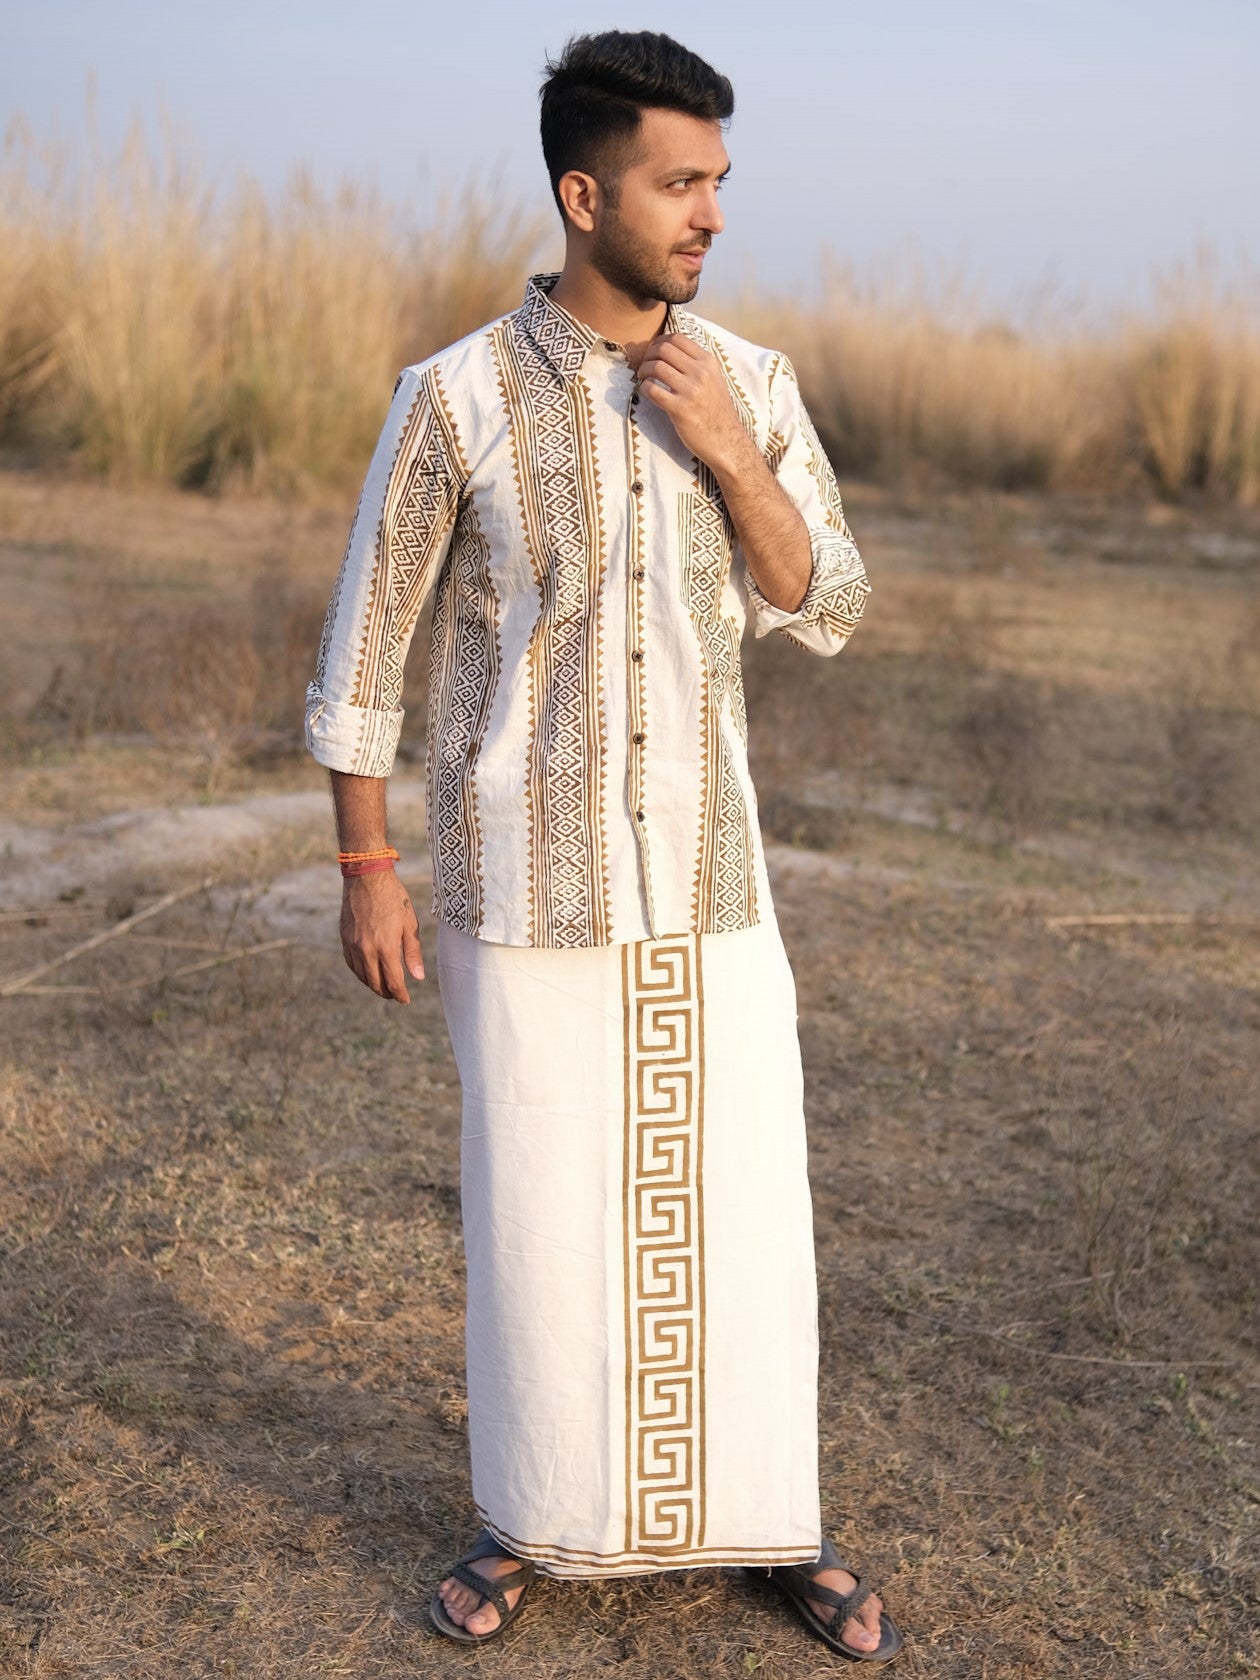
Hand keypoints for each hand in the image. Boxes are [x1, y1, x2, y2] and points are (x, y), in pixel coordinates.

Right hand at [339, 870, 424, 1002]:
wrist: (366, 877)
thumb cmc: (393, 897)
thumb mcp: (409, 923)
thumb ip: (412, 953)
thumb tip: (418, 977)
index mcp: (386, 946)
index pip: (393, 981)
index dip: (400, 994)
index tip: (405, 1000)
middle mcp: (366, 949)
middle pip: (375, 983)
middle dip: (386, 993)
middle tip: (395, 995)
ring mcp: (353, 945)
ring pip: (361, 976)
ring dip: (373, 985)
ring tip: (383, 986)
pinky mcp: (344, 938)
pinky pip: (351, 964)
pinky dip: (360, 973)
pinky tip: (368, 972)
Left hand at [633, 333, 750, 475]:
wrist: (727, 441)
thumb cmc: (716, 411)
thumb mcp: (714, 380)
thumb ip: (697, 364)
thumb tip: (671, 349)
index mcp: (708, 363)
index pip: (677, 338)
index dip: (659, 341)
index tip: (654, 352)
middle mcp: (701, 373)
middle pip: (663, 349)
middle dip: (648, 355)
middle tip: (645, 366)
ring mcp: (691, 391)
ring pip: (656, 367)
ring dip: (643, 371)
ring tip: (644, 379)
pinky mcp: (681, 410)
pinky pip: (653, 390)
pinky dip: (644, 388)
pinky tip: (646, 393)